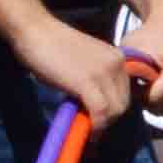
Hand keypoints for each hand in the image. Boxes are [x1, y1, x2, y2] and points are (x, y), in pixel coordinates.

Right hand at [16, 16, 138, 125]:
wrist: (36, 31)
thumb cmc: (52, 47)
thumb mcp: (84, 63)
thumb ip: (95, 80)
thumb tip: (95, 107)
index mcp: (118, 59)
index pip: (126, 92)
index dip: (114, 110)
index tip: (100, 119)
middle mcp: (117, 64)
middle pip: (124, 103)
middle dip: (109, 119)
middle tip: (93, 127)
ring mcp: (104, 72)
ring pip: (115, 110)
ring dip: (103, 124)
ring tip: (89, 130)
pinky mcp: (88, 82)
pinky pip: (100, 111)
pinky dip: (96, 126)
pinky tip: (88, 131)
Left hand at [126, 9, 162, 114]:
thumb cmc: (149, 36)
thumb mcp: (132, 49)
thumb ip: (129, 71)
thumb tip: (122, 91)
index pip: (153, 100)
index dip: (137, 92)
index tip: (134, 78)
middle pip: (161, 108)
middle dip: (146, 99)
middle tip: (140, 81)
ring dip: (154, 101)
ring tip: (148, 83)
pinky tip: (158, 91)